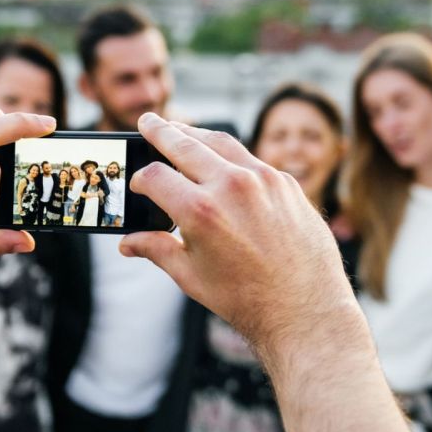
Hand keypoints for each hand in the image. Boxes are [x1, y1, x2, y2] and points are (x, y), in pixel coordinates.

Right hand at [121, 114, 360, 354]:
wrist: (304, 310)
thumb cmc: (244, 299)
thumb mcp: (191, 276)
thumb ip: (156, 249)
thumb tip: (127, 243)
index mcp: (199, 211)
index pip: (155, 177)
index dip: (140, 179)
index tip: (138, 183)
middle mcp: (231, 186)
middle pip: (184, 144)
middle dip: (161, 131)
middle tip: (148, 121)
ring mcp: (263, 180)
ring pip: (221, 142)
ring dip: (196, 134)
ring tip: (179, 130)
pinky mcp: (286, 183)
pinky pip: (251, 160)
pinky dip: (230, 157)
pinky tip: (221, 161)